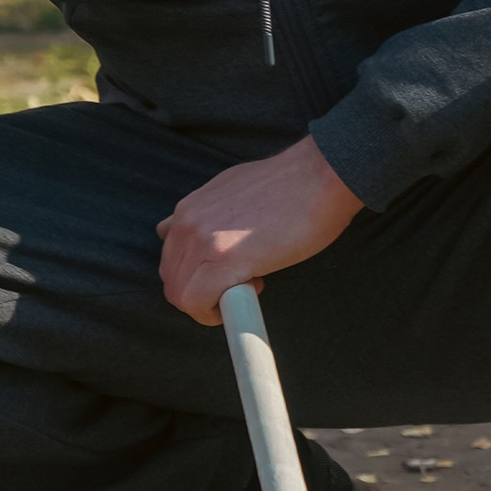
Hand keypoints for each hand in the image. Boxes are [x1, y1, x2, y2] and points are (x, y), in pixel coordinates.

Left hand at [159, 136, 362, 324]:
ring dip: (209, 304)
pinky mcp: (223, 261)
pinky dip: (213, 314)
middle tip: (239, 283)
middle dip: (201, 292)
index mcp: (189, 209)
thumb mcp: (234, 190)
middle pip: (172, 280)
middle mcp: (187, 223)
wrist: (320, 176)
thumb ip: (212, 213)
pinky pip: (197, 304)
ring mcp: (202, 242)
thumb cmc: (291, 186)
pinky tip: (243, 299)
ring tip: (247, 286)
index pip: (170, 257)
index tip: (224, 274)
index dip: (197, 275)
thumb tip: (211, 232)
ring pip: (181, 296)